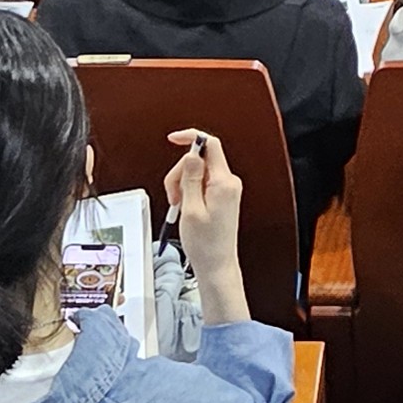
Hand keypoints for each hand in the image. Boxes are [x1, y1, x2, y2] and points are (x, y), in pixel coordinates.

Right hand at [164, 129, 247, 324]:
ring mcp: (227, 190)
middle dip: (180, 173)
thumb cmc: (205, 244)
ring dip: (182, 184)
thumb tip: (192, 154)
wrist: (216, 265)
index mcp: (224, 183)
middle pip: (199, 160)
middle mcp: (229, 183)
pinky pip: (201, 183)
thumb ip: (191, 179)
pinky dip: (189, 191)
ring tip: (179, 205)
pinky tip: (185, 206)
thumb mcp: (191, 209)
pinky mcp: (222, 197)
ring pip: (197, 172)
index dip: (190, 138)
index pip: (210, 145)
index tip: (173, 139)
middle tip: (174, 196)